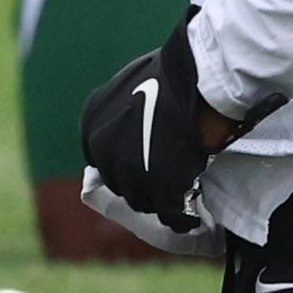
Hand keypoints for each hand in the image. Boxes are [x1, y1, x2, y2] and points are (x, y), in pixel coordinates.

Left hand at [78, 16, 265, 238]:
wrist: (200, 78)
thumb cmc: (173, 74)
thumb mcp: (130, 86)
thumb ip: (123, 112)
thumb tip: (126, 126)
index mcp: (92, 126)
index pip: (101, 160)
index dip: (124, 164)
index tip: (143, 164)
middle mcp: (104, 151)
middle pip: (119, 184)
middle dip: (141, 183)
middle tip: (165, 179)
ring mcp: (131, 172)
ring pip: (142, 201)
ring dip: (160, 200)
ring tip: (181, 196)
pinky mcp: (162, 190)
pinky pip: (171, 215)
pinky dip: (183, 217)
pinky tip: (194, 214)